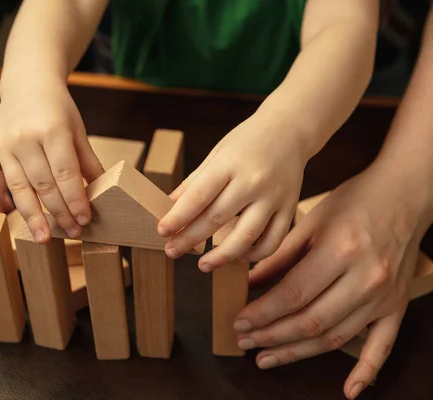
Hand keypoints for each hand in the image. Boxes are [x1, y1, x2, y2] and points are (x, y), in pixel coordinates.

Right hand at [0, 83, 102, 242]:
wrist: (28, 83)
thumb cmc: (58, 109)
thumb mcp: (78, 131)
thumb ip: (88, 161)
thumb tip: (103, 191)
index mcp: (53, 131)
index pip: (66, 174)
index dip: (76, 199)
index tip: (84, 219)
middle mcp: (27, 138)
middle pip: (44, 184)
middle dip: (60, 212)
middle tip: (72, 232)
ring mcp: (5, 143)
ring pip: (19, 186)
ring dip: (32, 215)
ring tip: (43, 238)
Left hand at [158, 114, 304, 268]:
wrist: (290, 129)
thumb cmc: (248, 141)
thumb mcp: (217, 153)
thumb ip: (194, 182)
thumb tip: (169, 206)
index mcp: (231, 164)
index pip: (199, 196)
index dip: (178, 217)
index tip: (161, 231)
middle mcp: (254, 181)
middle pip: (217, 219)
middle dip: (190, 239)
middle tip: (172, 251)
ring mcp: (274, 197)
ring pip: (247, 236)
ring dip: (222, 256)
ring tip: (202, 266)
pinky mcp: (290, 208)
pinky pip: (272, 241)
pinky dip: (254, 255)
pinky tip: (237, 258)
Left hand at [234, 165, 430, 398]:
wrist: (405, 194)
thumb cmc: (354, 201)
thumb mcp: (310, 222)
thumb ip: (279, 255)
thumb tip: (248, 283)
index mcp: (340, 251)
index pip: (293, 295)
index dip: (262, 313)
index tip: (239, 321)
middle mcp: (365, 279)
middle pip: (310, 321)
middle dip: (271, 336)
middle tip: (244, 341)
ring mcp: (384, 296)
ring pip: (335, 337)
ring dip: (297, 352)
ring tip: (266, 358)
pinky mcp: (396, 305)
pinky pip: (382, 345)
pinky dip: (366, 372)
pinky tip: (348, 392)